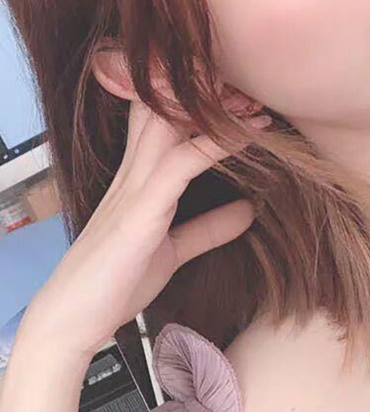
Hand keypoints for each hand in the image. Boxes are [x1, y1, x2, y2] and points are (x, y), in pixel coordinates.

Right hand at [17, 98, 270, 359]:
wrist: (72, 321)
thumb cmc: (115, 282)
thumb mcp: (173, 249)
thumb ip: (207, 228)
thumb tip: (248, 210)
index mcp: (136, 175)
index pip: (160, 117)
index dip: (196, 100)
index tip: (240, 99)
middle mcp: (133, 170)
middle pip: (162, 106)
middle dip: (204, 90)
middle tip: (250, 90)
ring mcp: (134, 186)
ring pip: (170, 122)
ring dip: (215, 110)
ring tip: (255, 105)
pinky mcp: (141, 209)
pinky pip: (182, 162)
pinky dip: (215, 144)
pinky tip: (246, 135)